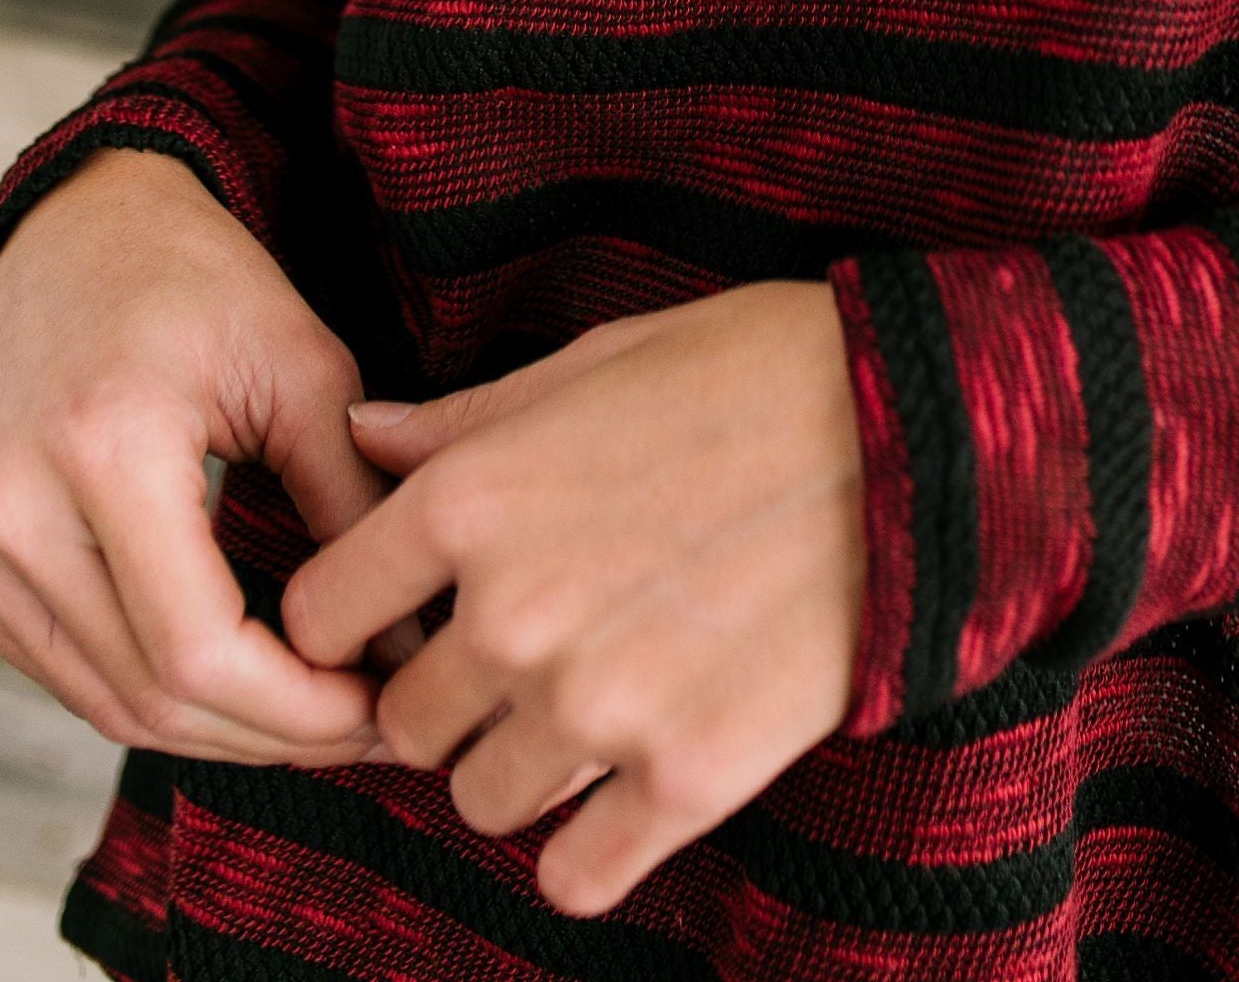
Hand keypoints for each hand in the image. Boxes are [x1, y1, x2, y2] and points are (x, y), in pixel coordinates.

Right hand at [0, 145, 387, 764]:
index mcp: (100, 446)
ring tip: (314, 712)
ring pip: (106, 702)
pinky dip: (153, 691)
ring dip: (217, 728)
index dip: (298, 706)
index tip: (382, 705)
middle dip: (271, 731)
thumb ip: (353, 506)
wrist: (73, 229)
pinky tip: (236, 679)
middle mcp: (9, 508)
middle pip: (151, 693)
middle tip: (367, 724)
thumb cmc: (199, 280)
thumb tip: (408, 645)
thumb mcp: (303, 367)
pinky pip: (67, 670)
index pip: (198, 649)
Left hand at [282, 280, 866, 912]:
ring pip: (481, 799)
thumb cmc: (753, 372)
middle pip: (402, 721)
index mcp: (471, 500)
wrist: (915, 437)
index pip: (323, 613)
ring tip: (596, 703)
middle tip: (526, 654)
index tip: (404, 615)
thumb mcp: (596, 363)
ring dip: (523, 765)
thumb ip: (466, 422)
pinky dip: (594, 845)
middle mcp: (510, 615)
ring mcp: (595, 708)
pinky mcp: (685, 780)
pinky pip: (575, 875)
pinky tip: (633, 785)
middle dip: (450, 694)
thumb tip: (362, 439)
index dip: (355, 618)